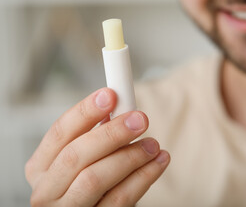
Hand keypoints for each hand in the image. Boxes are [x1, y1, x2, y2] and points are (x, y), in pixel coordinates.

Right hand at [25, 88, 169, 206]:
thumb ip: (95, 136)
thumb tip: (120, 107)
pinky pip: (119, 199)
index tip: (110, 95)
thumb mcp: (84, 159)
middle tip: (140, 119)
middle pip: (76, 155)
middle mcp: (47, 189)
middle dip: (111, 133)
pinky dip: (143, 178)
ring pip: (95, 178)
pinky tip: (158, 163)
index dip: (85, 111)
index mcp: (41, 166)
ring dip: (130, 156)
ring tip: (153, 145)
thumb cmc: (89, 183)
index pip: (59, 132)